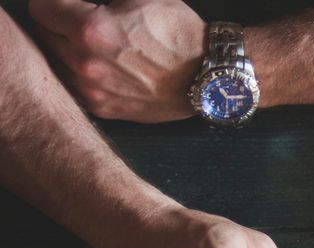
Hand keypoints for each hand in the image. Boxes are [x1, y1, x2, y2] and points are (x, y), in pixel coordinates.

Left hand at [29, 0, 203, 122]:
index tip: (70, 2)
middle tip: (83, 20)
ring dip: (66, 49)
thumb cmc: (179, 32)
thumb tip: (87, 1)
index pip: (39, 7)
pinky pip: (74, 86)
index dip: (55, 0)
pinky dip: (80, 73)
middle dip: (59, 23)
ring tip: (96, 45)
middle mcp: (84, 63)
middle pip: (43, 34)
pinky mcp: (103, 109)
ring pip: (55, 62)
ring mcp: (92, 90)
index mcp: (89, 29)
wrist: (211, 76)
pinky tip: (103, 67)